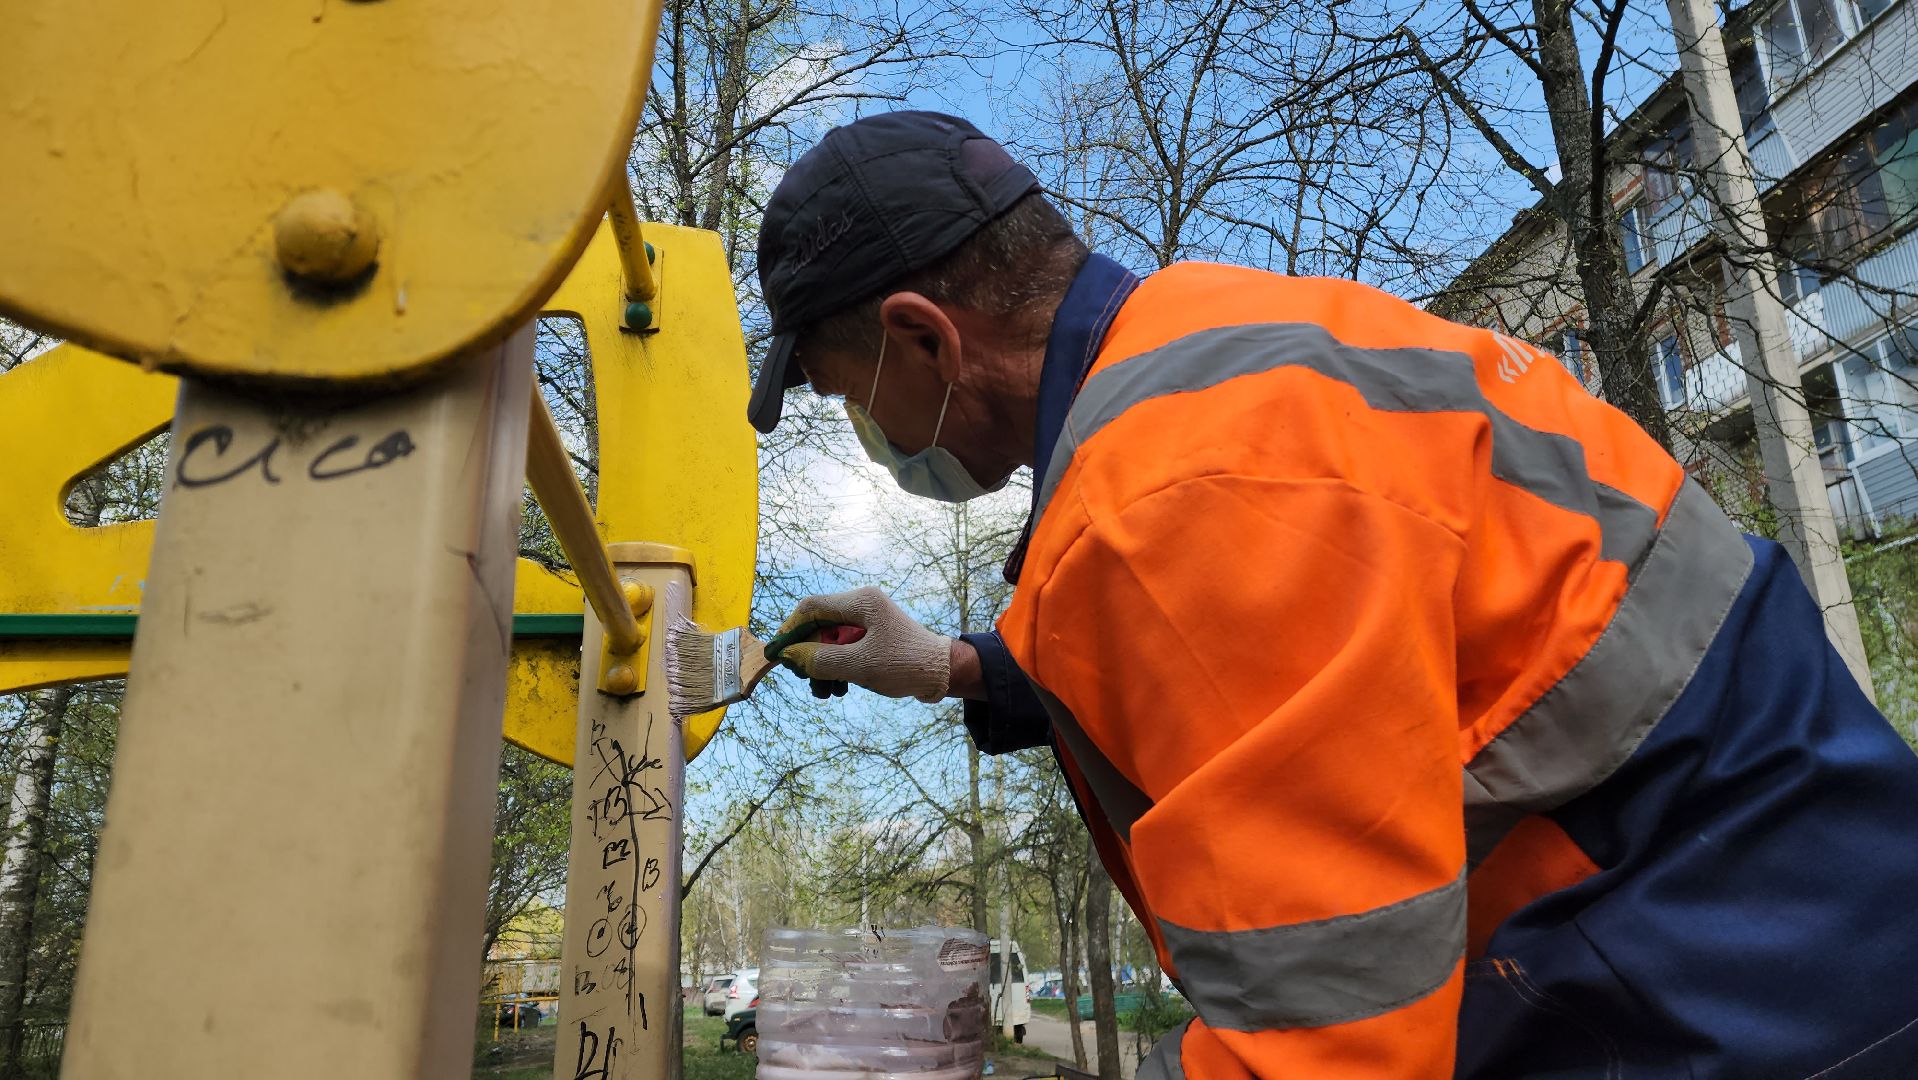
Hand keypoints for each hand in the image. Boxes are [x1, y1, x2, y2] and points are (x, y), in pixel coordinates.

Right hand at [772, 586, 951, 701]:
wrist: (944, 675)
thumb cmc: (907, 665)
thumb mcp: (861, 665)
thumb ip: (823, 660)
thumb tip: (791, 656)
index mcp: (861, 602)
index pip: (811, 607)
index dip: (790, 630)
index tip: (778, 654)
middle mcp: (862, 606)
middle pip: (818, 626)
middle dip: (808, 655)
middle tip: (804, 680)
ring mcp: (866, 622)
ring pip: (828, 641)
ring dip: (822, 667)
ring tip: (825, 693)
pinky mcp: (870, 638)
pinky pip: (843, 650)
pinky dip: (836, 668)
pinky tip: (839, 689)